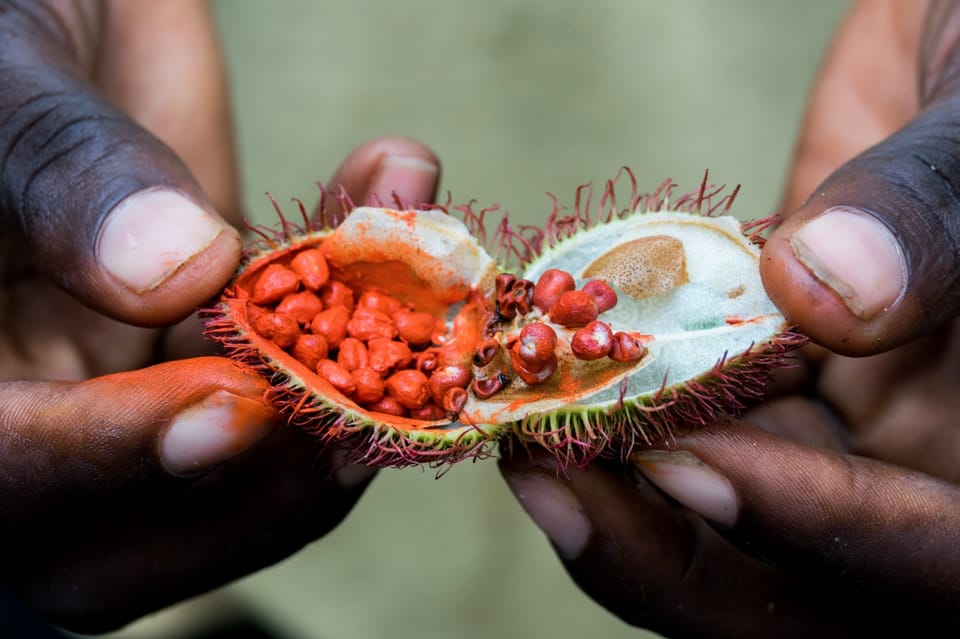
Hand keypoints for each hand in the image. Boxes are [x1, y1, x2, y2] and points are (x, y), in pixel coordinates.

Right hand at [0, 2, 439, 631]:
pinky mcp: (228, 336)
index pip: (15, 475)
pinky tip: (396, 183)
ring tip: (410, 247)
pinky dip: (371, 286)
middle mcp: (49, 405)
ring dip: (358, 369)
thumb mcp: (7, 81)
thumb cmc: (2, 21)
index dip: (120, 462)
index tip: (233, 408)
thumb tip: (178, 273)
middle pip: (150, 522)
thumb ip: (65, 176)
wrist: (64, 5)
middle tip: (367, 391)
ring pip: (256, 454)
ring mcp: (146, 378)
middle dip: (275, 472)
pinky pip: (307, 359)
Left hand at [500, 1, 959, 635]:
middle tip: (543, 474)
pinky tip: (538, 370)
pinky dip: (608, 412)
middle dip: (663, 546)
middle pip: (799, 588)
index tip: (691, 466)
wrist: (945, 49)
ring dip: (609, 485)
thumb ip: (932, 205)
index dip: (823, 535)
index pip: (937, 560)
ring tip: (511, 425)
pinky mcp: (762, 384)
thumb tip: (828, 291)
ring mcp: (837, 432)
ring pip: (720, 516)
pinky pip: (682, 426)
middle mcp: (920, 466)